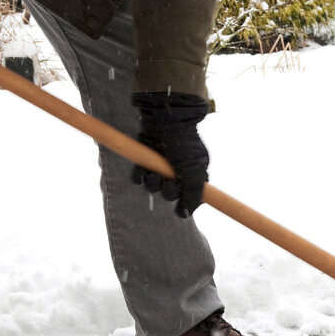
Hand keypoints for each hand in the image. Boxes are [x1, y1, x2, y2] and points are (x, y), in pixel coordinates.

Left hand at [131, 92, 209, 217]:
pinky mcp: (145, 160)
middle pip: (170, 194)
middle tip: (168, 182)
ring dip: (152, 183)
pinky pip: (139, 177)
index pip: (189, 196)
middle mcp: (177, 171)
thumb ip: (193, 195)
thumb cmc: (184, 146)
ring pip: (153, 187)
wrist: (166, 121)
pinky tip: (144, 168)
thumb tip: (185, 214)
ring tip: (154, 173)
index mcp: (193, 173)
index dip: (184, 201)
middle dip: (167, 191)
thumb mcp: (195, 172)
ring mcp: (160, 165)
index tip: (181, 205)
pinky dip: (140, 175)